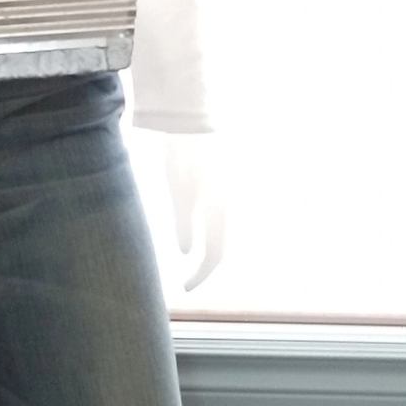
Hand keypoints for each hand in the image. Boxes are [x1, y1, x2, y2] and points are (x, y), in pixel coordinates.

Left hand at [159, 134, 226, 293]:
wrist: (193, 117)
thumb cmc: (181, 152)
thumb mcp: (178, 188)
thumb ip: (184, 222)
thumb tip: (187, 253)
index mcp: (219, 207)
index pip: (214, 254)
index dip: (200, 275)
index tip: (186, 288)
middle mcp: (227, 203)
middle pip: (220, 246)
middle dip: (204, 267)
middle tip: (187, 282)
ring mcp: (225, 194)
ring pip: (219, 232)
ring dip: (207, 250)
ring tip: (190, 262)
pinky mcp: (219, 185)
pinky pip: (216, 217)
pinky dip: (206, 232)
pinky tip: (193, 235)